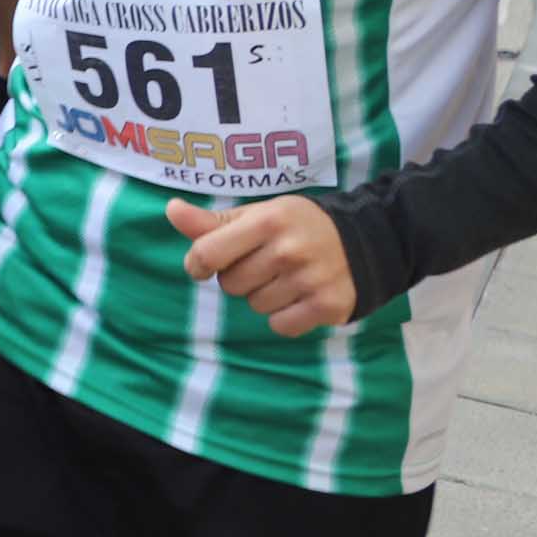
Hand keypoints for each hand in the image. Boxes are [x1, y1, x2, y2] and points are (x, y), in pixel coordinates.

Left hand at [169, 197, 358, 335]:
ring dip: (264, 296)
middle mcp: (289, 249)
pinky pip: (280, 325)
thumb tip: (171, 210)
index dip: (198, 264)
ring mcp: (310, 279)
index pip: (207, 254)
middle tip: (265, 263)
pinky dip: (285, 317)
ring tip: (287, 277)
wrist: (365, 239)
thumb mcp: (257, 215)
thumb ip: (211, 221)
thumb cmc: (296, 226)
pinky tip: (300, 296)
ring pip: (255, 306)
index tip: (205, 265)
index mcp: (267, 221)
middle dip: (240, 277)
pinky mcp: (328, 305)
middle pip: (230, 285)